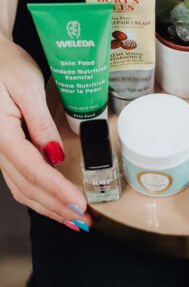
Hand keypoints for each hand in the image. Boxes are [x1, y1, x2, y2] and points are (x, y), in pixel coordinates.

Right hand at [0, 36, 91, 232]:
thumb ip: (40, 123)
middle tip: (82, 222)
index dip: (57, 191)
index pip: (33, 171)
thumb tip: (54, 156)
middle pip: (27, 186)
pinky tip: (52, 199)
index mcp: (0, 133)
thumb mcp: (26, 87)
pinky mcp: (5, 146)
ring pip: (21, 187)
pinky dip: (38, 192)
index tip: (79, 205)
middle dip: (55, 207)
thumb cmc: (7, 65)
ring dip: (47, 205)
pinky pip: (19, 177)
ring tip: (72, 218)